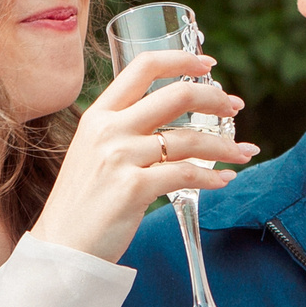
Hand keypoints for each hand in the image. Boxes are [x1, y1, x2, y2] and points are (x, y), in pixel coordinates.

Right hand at [31, 50, 259, 262]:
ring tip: (243, 152)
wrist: (62, 246)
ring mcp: (121, 157)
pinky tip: (224, 179)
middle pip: (177, 95)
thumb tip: (166, 120)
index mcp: (98, 114)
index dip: (181, 60)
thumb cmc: (82, 202)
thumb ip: (122, 130)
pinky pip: (187, 175)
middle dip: (215, 99)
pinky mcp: (134, 188)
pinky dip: (213, 178)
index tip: (206, 64)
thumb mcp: (92, 152)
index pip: (143, 67)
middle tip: (234, 108)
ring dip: (224, 146)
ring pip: (189, 139)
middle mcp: (109, 129)